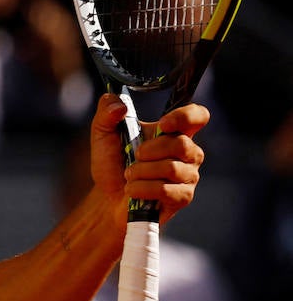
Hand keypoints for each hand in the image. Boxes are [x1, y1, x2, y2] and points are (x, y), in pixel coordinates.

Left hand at [88, 94, 207, 226]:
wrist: (106, 196)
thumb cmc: (112, 163)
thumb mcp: (102, 134)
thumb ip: (106, 113)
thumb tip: (118, 103)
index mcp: (173, 132)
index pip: (198, 116)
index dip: (186, 117)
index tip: (163, 124)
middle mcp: (187, 152)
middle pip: (183, 144)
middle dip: (150, 150)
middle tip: (134, 156)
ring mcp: (187, 175)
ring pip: (172, 168)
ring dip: (141, 172)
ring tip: (129, 175)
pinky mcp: (182, 197)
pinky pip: (166, 190)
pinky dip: (142, 189)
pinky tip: (132, 190)